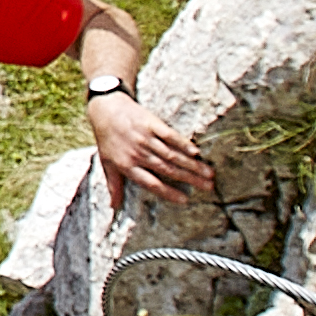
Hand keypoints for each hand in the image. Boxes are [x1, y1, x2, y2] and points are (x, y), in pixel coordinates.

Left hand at [86, 85, 213, 205]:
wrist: (105, 108)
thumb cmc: (107, 139)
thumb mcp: (106, 163)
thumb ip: (113, 186)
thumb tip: (114, 208)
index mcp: (128, 166)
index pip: (152, 183)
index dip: (169, 193)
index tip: (186, 200)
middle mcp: (138, 153)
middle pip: (168, 169)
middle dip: (190, 179)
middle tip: (209, 187)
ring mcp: (146, 138)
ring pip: (172, 154)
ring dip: (192, 165)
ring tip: (209, 173)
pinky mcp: (152, 123)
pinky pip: (170, 135)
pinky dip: (183, 143)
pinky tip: (196, 152)